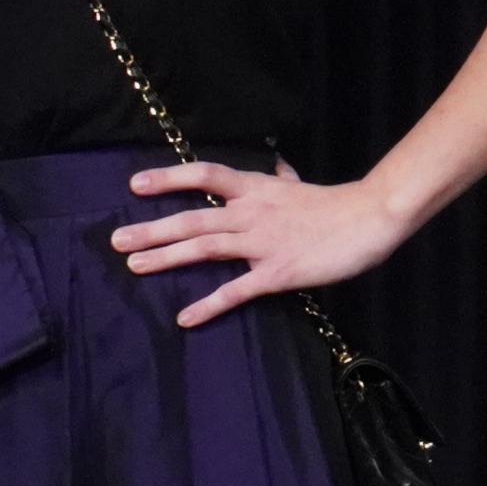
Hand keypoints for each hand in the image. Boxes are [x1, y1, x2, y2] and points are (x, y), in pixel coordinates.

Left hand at [109, 156, 412, 328]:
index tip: (134, 185)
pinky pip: (236, 291)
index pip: (205, 176)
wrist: (370, 218)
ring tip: (134, 267)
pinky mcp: (276, 273)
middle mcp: (251, 213)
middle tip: (116, 240)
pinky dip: (208, 305)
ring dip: (166, 258)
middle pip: (192, 219)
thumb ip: (282, 180)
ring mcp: (262, 243)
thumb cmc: (337, 204)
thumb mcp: (301, 186)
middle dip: (151, 229)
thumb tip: (277, 167)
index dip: (168, 178)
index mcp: (256, 189)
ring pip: (204, 248)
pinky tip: (185, 318)